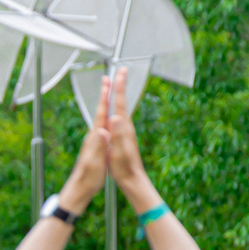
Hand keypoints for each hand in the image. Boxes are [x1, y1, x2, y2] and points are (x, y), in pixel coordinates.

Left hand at [60, 78, 108, 213]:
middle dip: (104, 95)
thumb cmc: (88, 178)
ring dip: (105, 104)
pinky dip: (106, 117)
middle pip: (100, 111)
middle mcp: (93, 136)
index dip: (105, 97)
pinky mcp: (95, 146)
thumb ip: (98, 147)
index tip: (108, 82)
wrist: (79, 189)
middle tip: (107, 79)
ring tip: (108, 93)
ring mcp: (94, 141)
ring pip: (101, 117)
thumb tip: (102, 131)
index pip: (101, 113)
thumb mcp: (95, 163)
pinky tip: (108, 118)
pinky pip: (103, 126)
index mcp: (95, 138)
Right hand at [104, 68, 158, 210]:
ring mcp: (125, 131)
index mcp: (123, 128)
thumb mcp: (119, 151)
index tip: (119, 73)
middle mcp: (125, 127)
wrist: (133, 179)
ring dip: (118, 94)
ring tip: (116, 84)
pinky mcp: (123, 136)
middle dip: (120, 85)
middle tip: (121, 70)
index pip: (119, 104)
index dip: (119, 88)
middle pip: (122, 102)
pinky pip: (119, 116)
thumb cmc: (124, 167)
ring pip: (121, 108)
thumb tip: (116, 118)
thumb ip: (118, 134)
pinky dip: (117, 107)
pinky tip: (115, 107)